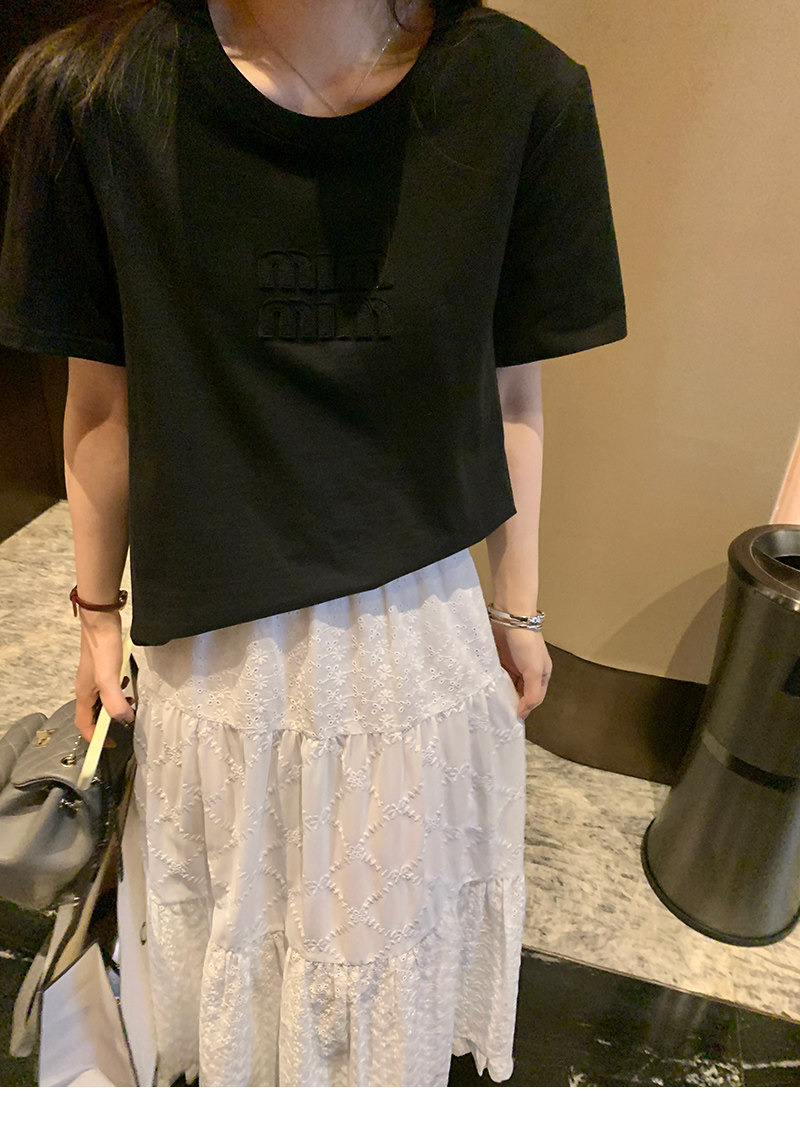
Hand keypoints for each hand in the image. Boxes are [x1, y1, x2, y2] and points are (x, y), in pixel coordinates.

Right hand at [74, 612, 134, 741]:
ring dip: (115, 707)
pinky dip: (118, 693)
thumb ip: (115, 702)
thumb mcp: (109, 679)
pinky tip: (127, 684)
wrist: (101, 622)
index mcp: (84, 694)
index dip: (95, 738)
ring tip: (130, 704)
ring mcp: (94, 678)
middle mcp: (86, 688)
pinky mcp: (102, 669)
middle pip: (93, 715)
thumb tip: (125, 719)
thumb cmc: (102, 649)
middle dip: (107, 723)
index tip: (109, 744)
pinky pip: (109, 688)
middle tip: (125, 722)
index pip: (84, 725)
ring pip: (102, 701)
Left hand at [490, 620, 551, 719]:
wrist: (510, 617)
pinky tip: (484, 691)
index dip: (524, 709)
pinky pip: (495, 677)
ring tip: (489, 706)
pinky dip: (491, 684)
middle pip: (519, 694)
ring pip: (505, 686)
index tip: (511, 719)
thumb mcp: (534, 671)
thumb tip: (522, 714)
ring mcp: (512, 666)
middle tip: (498, 716)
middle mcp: (526, 672)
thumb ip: (532, 694)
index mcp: (540, 676)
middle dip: (510, 703)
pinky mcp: (499, 660)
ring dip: (499, 694)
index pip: (533, 699)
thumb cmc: (527, 643)